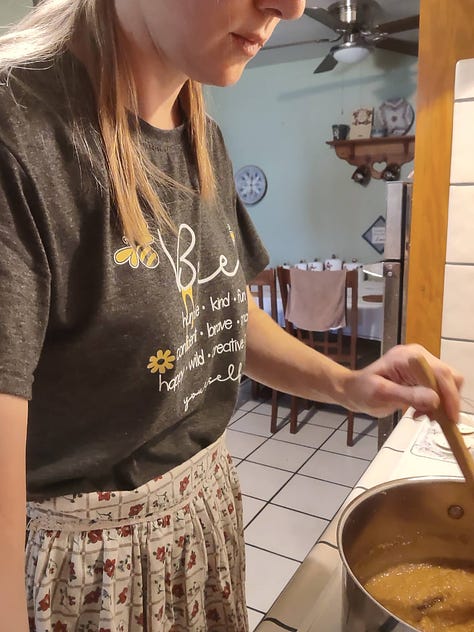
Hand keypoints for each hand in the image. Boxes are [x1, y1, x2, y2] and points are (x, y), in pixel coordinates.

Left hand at [345, 343, 462, 419]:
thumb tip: (435, 400)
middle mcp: (419, 357)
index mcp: (408, 356)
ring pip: (446, 385)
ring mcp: (421, 366)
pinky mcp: (421, 376)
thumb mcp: (382, 394)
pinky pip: (438, 390)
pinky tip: (420, 411)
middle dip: (446, 401)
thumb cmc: (362, 390)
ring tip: (423, 415)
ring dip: (440, 404)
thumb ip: (408, 395)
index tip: (450, 417)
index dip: (448, 395)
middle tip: (435, 420)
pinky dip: (435, 404)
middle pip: (448, 377)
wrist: (353, 391)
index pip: (439, 372)